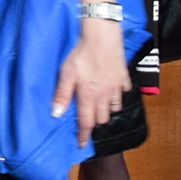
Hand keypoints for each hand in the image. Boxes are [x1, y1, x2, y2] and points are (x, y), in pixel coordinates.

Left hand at [51, 18, 130, 145]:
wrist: (102, 35)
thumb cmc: (82, 53)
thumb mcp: (66, 73)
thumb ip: (62, 94)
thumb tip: (56, 114)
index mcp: (89, 96)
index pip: (86, 123)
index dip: (83, 135)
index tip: (82, 144)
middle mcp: (104, 95)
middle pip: (102, 118)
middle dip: (94, 122)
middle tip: (87, 118)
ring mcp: (116, 86)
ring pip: (114, 107)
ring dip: (107, 110)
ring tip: (99, 106)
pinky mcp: (123, 76)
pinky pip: (124, 91)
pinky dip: (118, 94)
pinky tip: (112, 89)